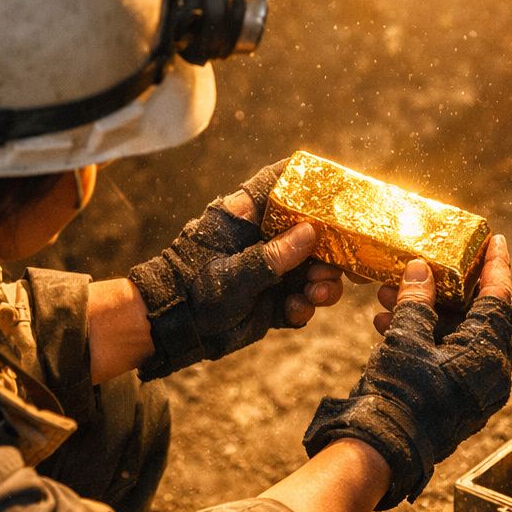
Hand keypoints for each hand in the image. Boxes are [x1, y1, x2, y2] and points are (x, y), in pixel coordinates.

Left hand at [128, 160, 343, 378]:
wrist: (174, 330)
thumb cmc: (193, 289)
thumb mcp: (233, 273)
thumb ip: (272, 256)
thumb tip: (311, 232)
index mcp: (246, 218)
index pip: (279, 184)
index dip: (309, 181)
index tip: (336, 190)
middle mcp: (263, 240)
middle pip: (311, 233)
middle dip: (328, 252)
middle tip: (331, 268)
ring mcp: (270, 271)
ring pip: (311, 270)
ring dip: (322, 283)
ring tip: (316, 295)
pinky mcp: (272, 301)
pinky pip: (300, 300)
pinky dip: (304, 307)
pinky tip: (296, 311)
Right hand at [302, 235, 511, 509]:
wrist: (382, 450)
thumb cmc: (399, 395)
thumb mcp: (405, 339)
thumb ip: (417, 302)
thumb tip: (422, 270)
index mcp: (488, 356)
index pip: (500, 299)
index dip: (496, 266)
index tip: (496, 241)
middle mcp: (491, 374)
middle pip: (488, 317)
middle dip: (464, 289)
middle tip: (449, 265)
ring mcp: (476, 390)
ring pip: (462, 337)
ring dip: (432, 311)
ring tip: (394, 293)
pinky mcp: (457, 400)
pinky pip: (449, 357)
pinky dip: (426, 336)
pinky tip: (388, 322)